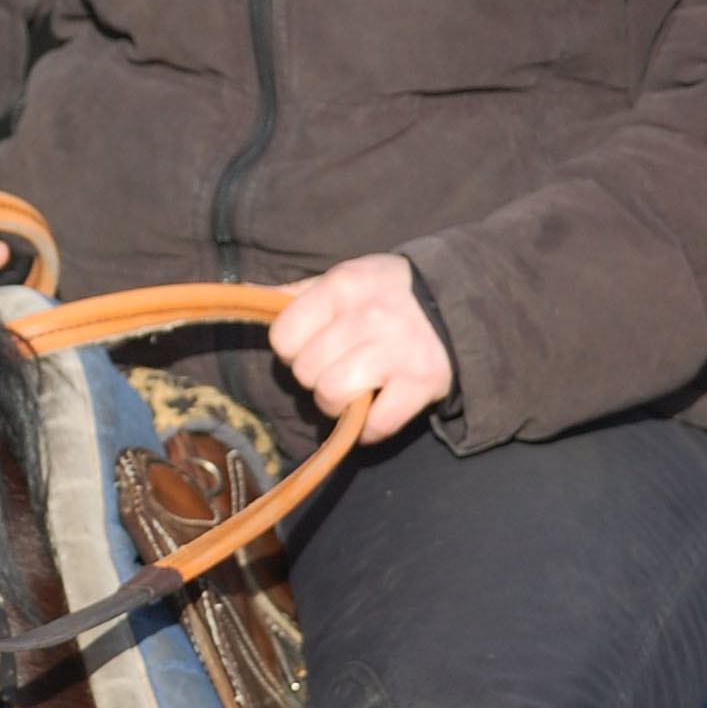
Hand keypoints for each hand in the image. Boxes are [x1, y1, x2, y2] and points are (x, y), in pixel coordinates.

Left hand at [268, 254, 454, 442]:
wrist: (462, 302)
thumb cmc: (389, 293)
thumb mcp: (346, 278)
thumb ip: (298, 293)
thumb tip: (245, 294)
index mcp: (343, 286)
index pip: (283, 336)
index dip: (293, 349)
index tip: (313, 346)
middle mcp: (368, 316)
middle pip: (306, 371)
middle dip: (316, 377)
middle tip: (339, 368)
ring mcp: (396, 351)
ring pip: (331, 396)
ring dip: (337, 404)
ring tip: (354, 390)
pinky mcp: (422, 383)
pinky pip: (375, 424)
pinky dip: (369, 429)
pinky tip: (376, 411)